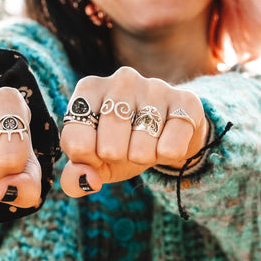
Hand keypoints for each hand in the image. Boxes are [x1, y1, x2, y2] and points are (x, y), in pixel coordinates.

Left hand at [60, 67, 208, 196]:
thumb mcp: (93, 159)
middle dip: (117, 159)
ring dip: (143, 158)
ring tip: (145, 142)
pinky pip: (172, 148)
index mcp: (89, 88)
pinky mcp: (185, 100)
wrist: (165, 129)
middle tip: (124, 146)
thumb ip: (75, 176)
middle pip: (109, 148)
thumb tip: (88, 180)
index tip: (96, 151)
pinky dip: (167, 156)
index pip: (75, 141)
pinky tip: (165, 140)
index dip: (87, 159)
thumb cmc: (120, 142)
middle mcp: (121, 80)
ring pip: (141, 149)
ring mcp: (154, 86)